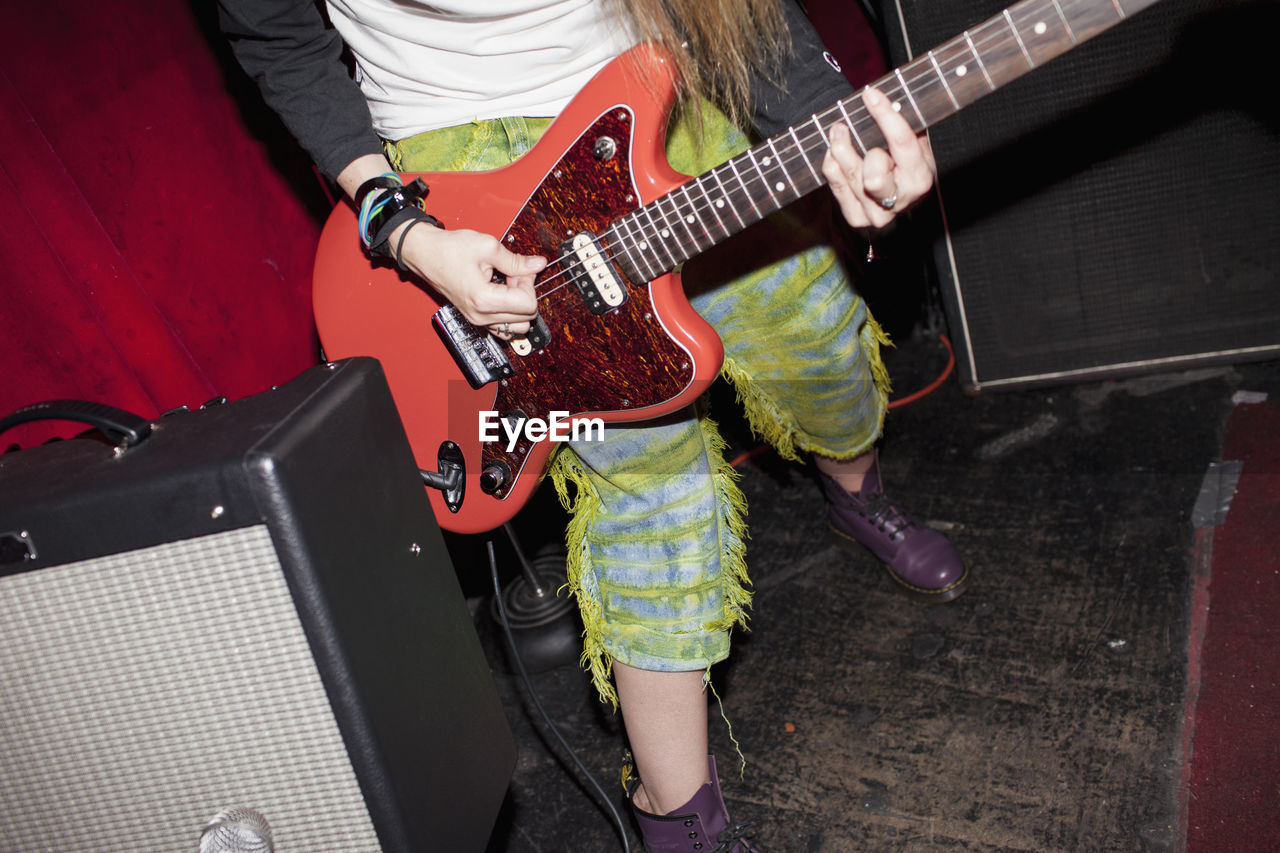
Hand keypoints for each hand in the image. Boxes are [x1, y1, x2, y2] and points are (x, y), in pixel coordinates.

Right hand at [394, 223, 544, 337]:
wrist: (425, 254)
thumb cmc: (448, 250)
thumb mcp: (488, 247)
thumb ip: (517, 260)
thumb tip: (538, 264)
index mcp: (484, 300)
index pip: (529, 304)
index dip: (529, 283)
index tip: (521, 269)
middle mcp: (480, 316)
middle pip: (527, 317)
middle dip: (525, 293)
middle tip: (514, 274)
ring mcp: (478, 320)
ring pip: (518, 326)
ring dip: (518, 304)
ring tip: (507, 284)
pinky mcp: (476, 319)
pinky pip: (504, 326)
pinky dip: (509, 311)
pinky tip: (502, 292)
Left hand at [822, 86, 935, 229]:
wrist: (902, 194)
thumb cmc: (908, 162)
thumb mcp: (917, 143)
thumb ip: (906, 124)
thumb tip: (883, 98)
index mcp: (920, 178)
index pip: (902, 144)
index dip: (885, 116)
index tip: (870, 95)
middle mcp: (900, 201)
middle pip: (873, 177)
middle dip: (856, 151)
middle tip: (843, 127)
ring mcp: (877, 215)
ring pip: (850, 177)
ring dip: (839, 149)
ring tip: (837, 132)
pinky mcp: (857, 218)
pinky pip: (837, 187)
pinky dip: (832, 166)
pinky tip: (833, 154)